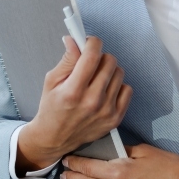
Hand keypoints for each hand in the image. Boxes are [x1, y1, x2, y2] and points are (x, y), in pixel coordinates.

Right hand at [16, 36, 131, 173]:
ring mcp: (106, 111)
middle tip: (90, 63)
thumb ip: (67, 60)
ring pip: (119, 73)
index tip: (89, 42)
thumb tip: (74, 39)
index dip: (92, 43)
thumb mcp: (51, 81)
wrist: (55, 138)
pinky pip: (127, 89)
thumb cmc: (52, 108)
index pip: (92, 56)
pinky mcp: (116, 118)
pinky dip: (117, 86)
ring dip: (108, 71)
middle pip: (109, 61)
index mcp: (73, 91)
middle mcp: (92, 102)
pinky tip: (104, 90)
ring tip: (96, 78)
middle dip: (99, 57)